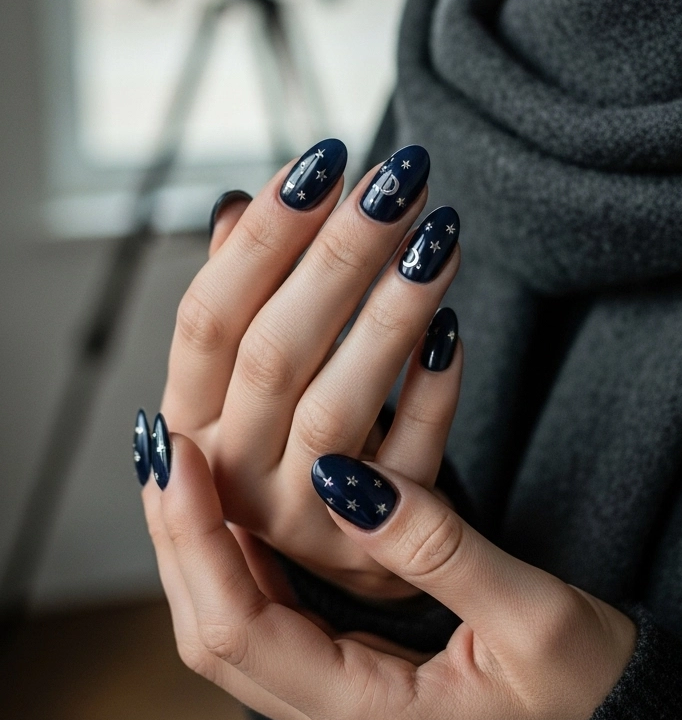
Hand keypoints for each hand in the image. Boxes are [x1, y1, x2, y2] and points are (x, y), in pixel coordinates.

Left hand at [142, 436, 636, 719]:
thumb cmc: (594, 696)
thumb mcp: (534, 616)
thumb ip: (438, 549)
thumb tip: (341, 479)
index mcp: (370, 717)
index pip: (239, 629)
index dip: (198, 537)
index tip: (182, 454)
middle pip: (212, 633)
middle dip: (179, 535)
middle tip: (163, 443)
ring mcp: (341, 705)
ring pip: (232, 627)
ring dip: (200, 545)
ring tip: (186, 460)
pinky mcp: (354, 679)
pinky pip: (268, 618)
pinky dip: (239, 559)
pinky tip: (238, 502)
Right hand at [155, 141, 461, 598]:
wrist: (349, 559)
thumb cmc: (299, 435)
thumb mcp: (253, 376)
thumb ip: (245, 296)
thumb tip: (239, 208)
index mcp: (189, 421)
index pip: (207, 319)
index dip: (264, 238)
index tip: (324, 161)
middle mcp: (231, 475)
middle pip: (274, 352)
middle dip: (339, 255)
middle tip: (398, 179)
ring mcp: (302, 520)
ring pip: (338, 404)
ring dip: (392, 311)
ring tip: (440, 233)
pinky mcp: (375, 554)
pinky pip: (410, 460)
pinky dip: (432, 391)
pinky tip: (455, 328)